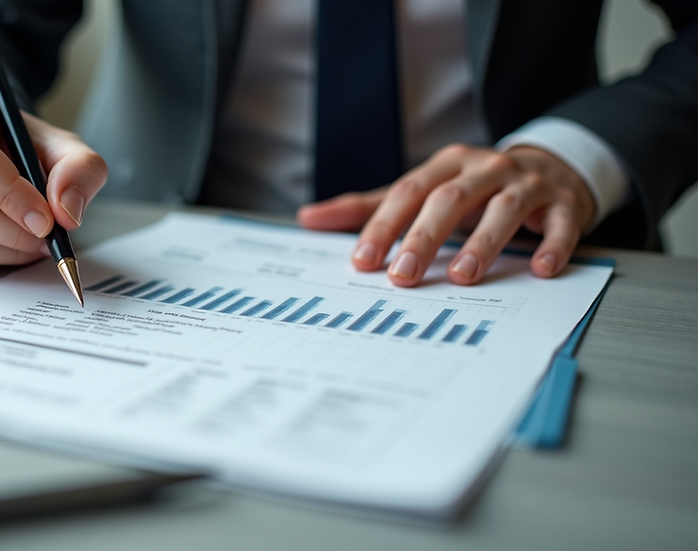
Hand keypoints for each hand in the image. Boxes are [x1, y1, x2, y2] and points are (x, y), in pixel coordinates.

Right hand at [0, 89, 106, 273]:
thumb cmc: (18, 145)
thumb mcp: (60, 144)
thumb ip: (79, 169)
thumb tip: (66, 211)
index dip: (10, 194)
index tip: (45, 219)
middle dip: (15, 232)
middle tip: (48, 237)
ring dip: (8, 251)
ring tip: (34, 240)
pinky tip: (9, 244)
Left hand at [297, 144, 596, 286]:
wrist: (553, 168)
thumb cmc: (474, 188)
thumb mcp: (423, 190)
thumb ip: (369, 206)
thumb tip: (307, 218)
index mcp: (446, 166)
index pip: (407, 193)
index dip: (383, 226)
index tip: (362, 262)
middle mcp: (484, 169)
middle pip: (449, 200)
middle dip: (423, 238)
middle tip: (403, 276)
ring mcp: (527, 183)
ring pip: (503, 209)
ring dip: (483, 242)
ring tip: (463, 276)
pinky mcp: (564, 203)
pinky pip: (561, 224)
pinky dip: (552, 245)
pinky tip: (539, 269)